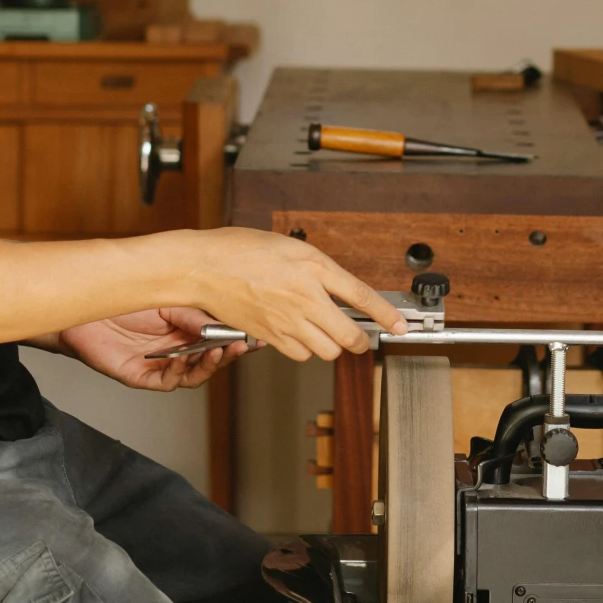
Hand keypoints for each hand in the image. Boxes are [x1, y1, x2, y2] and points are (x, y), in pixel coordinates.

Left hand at [59, 307, 252, 391]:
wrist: (82, 310)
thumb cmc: (121, 302)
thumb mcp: (166, 301)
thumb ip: (193, 315)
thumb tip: (224, 324)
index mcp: (188, 329)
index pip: (221, 338)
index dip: (240, 339)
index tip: (257, 336)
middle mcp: (179, 348)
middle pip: (213, 359)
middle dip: (230, 354)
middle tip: (243, 345)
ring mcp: (162, 365)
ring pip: (195, 375)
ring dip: (210, 365)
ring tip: (219, 352)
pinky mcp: (142, 377)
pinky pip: (168, 381)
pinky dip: (178, 371)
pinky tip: (182, 358)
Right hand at [184, 228, 408, 361]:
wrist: (203, 267)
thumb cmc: (240, 249)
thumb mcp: (290, 247)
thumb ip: (319, 269)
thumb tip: (340, 289)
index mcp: (313, 268)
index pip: (362, 296)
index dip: (386, 315)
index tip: (399, 326)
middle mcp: (304, 296)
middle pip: (349, 336)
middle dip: (358, 339)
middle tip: (358, 335)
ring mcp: (287, 320)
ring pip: (326, 350)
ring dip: (330, 344)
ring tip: (322, 330)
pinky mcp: (269, 336)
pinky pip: (300, 355)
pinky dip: (304, 349)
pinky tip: (298, 333)